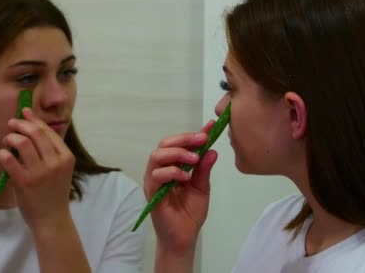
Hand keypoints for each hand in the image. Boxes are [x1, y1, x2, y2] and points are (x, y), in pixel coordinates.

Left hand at [0, 108, 74, 232]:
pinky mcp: (25, 182)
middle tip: (11, 124)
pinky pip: (10, 160)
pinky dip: (3, 153)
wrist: (51, 219)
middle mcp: (55, 162)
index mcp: (66, 157)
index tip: (24, 112)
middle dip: (21, 124)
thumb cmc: (54, 193)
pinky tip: (2, 154)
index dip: (34, 119)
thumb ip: (50, 151)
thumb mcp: (60, 169)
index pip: (48, 131)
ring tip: (7, 140)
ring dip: (11, 137)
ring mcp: (40, 172)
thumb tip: (32, 128)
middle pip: (35, 133)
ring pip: (23, 143)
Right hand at [145, 120, 218, 253]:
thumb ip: (204, 169)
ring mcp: (154, 180)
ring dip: (177, 154)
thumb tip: (212, 150)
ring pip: (157, 156)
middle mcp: (160, 169)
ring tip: (194, 160)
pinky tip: (185, 177)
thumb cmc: (190, 212)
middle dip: (184, 139)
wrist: (184, 237)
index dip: (193, 134)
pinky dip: (171, 172)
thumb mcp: (202, 187)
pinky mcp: (151, 193)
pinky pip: (156, 176)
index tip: (209, 126)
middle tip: (202, 140)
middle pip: (164, 144)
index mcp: (172, 165)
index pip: (179, 144)